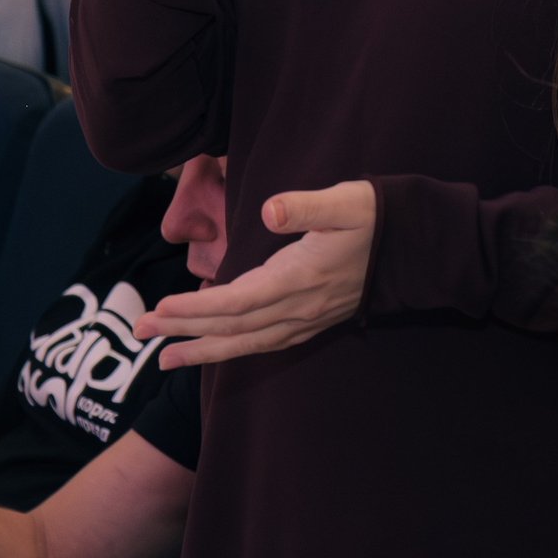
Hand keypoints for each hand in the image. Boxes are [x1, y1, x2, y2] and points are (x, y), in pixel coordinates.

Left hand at [134, 180, 373, 365]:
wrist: (417, 248)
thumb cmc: (377, 217)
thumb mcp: (347, 201)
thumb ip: (306, 207)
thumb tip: (269, 211)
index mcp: (300, 278)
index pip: (236, 301)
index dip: (196, 308)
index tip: (160, 308)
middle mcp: (299, 307)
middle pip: (233, 327)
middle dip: (185, 332)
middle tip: (141, 333)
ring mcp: (307, 319)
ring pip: (247, 342)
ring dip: (204, 349)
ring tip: (165, 356)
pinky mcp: (312, 321)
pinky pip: (266, 343)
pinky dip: (235, 349)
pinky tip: (216, 350)